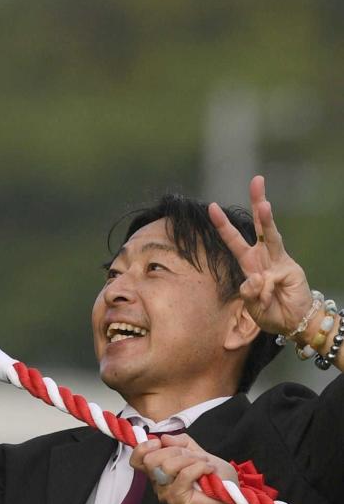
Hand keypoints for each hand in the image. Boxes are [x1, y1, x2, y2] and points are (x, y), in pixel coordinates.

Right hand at [130, 433, 243, 503]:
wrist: (228, 499)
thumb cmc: (214, 478)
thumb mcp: (199, 452)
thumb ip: (182, 443)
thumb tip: (164, 437)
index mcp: (159, 470)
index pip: (137, 460)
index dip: (143, 447)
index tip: (159, 442)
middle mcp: (158, 482)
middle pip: (151, 459)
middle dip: (175, 451)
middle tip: (194, 456)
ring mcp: (165, 492)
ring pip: (167, 466)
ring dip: (191, 459)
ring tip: (205, 464)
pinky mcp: (177, 499)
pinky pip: (184, 475)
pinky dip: (199, 467)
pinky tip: (209, 470)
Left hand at [209, 173, 311, 339]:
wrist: (293, 323)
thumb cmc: (270, 312)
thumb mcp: (250, 305)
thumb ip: (248, 292)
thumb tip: (254, 279)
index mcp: (250, 263)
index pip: (234, 239)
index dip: (223, 225)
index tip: (211, 206)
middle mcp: (264, 257)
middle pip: (260, 225)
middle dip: (258, 201)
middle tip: (257, 180)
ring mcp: (279, 261)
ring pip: (272, 235)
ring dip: (267, 220)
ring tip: (264, 204)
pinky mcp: (290, 270)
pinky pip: (270, 277)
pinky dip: (265, 291)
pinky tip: (267, 299)